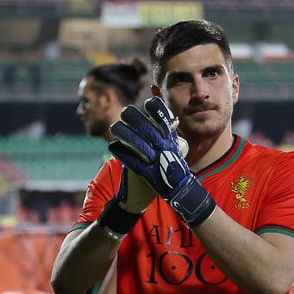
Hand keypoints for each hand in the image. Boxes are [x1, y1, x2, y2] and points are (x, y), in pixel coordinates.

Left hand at [109, 97, 214, 226]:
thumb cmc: (174, 166)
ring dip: (125, 134)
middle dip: (136, 119)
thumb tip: (164, 115)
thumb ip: (169, 133)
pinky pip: (133, 162)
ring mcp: (157, 162)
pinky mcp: (149, 175)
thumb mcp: (175, 147)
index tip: (149, 102)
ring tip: (114, 127)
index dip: (158, 111)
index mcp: (172, 142)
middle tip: (125, 111)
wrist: (180, 191)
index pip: (166, 122)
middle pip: (149, 130)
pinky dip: (122, 153)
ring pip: (139, 144)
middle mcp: (166, 150)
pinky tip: (113, 146)